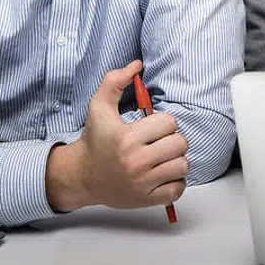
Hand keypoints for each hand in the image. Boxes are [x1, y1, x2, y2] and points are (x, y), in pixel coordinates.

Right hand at [45, 60, 188, 212]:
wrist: (81, 176)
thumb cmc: (94, 140)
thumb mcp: (98, 106)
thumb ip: (115, 80)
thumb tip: (137, 64)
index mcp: (126, 138)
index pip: (169, 123)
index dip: (163, 122)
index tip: (151, 127)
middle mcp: (135, 162)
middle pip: (180, 144)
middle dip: (171, 140)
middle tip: (158, 142)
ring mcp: (142, 183)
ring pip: (182, 165)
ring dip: (175, 160)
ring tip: (161, 158)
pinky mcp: (146, 199)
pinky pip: (178, 189)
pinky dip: (175, 182)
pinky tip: (162, 174)